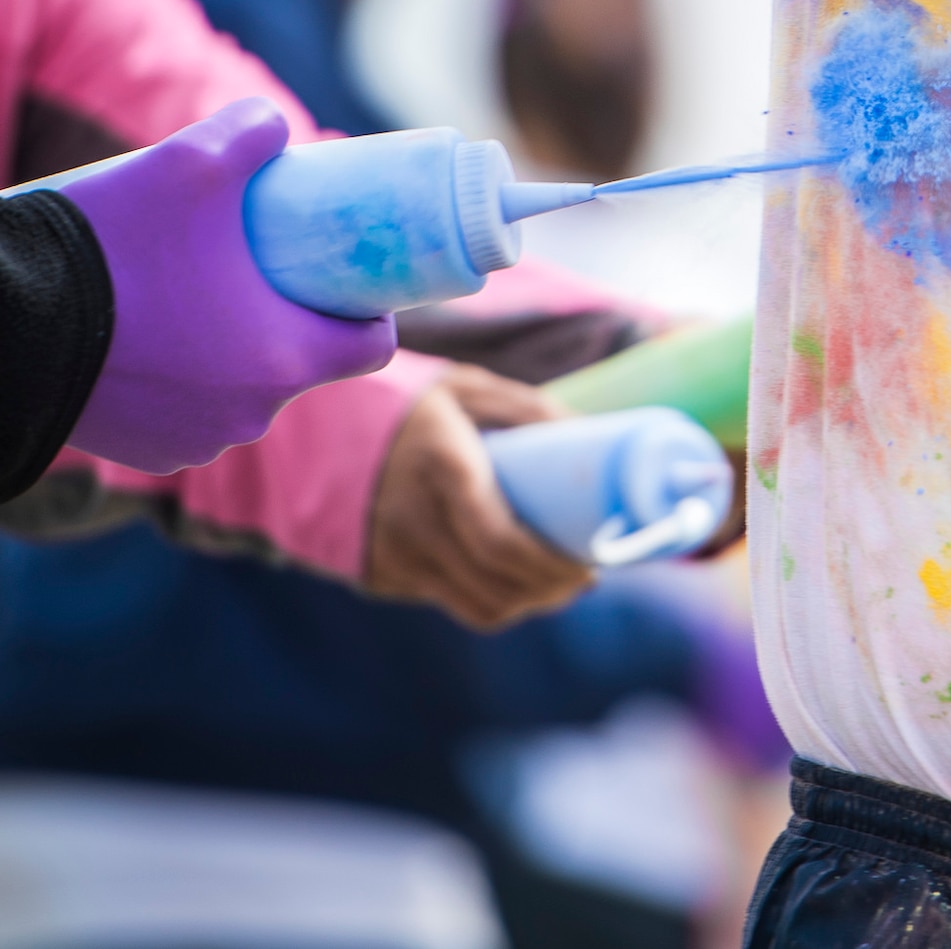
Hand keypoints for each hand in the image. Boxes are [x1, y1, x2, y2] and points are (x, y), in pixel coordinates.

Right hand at [62, 98, 395, 471]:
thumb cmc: (104, 244)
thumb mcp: (188, 163)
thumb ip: (250, 132)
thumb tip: (273, 124)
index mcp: (285, 360)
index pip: (371, 346)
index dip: (366, 307)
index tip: (341, 274)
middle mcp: (250, 417)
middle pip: (301, 363)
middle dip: (285, 318)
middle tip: (252, 268)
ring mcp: (193, 443)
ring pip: (240, 390)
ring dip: (228, 352)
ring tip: (189, 297)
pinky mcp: (142, 453)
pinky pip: (184, 415)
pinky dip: (177, 382)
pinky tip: (148, 338)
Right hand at [365, 364, 593, 628]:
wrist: (309, 427)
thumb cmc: (410, 404)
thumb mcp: (467, 389)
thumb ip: (528, 409)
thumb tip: (597, 434)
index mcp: (442, 469)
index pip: (501, 543)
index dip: (552, 566)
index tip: (590, 564)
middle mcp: (413, 521)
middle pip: (498, 585)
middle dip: (552, 590)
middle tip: (585, 576)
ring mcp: (392, 554)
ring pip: (478, 606)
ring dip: (527, 604)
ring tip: (559, 583)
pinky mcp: (381, 575)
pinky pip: (449, 601)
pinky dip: (491, 599)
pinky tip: (515, 582)